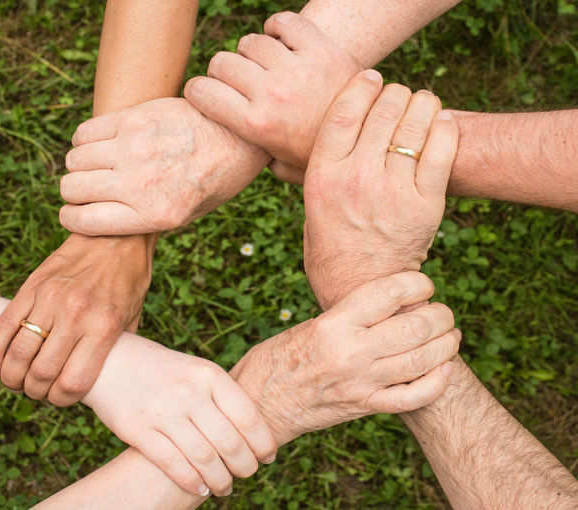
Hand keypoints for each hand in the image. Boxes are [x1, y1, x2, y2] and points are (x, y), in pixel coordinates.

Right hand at [0, 234, 153, 405]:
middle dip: (36, 392)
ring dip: (12, 378)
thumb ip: (115, 349)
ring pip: (17, 354)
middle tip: (38, 391)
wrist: (115, 235)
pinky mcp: (31, 287)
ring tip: (17, 381)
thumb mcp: (133, 318)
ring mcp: (50, 300)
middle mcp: (75, 315)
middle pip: (41, 373)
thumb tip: (98, 380)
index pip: (72, 383)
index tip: (61, 398)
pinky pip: (2, 327)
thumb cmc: (129, 280)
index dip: (62, 400)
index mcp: (104, 328)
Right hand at [59, 97, 268, 235]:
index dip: (71, 217)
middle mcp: (140, 183)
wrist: (238, 137)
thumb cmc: (212, 181)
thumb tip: (99, 218)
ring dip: (80, 165)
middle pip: (72, 188)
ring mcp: (135, 149)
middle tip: (90, 188)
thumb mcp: (185, 215)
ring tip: (98, 165)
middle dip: (75, 192)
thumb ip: (143, 219)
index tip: (76, 212)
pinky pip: (85, 132)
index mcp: (154, 215)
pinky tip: (101, 144)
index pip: (82, 221)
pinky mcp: (134, 119)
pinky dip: (84, 140)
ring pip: (74, 159)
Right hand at [83, 334, 277, 497]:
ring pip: (204, 458)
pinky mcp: (138, 430)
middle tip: (248, 473)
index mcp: (209, 375)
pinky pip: (173, 464)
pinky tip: (201, 488)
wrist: (111, 360)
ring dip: (221, 480)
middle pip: (230, 442)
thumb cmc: (165, 371)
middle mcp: (189, 392)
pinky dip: (192, 482)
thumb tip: (255, 433)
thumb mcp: (197, 371)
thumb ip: (223, 396)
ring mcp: (163, 411)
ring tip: (225, 487)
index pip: (248, 416)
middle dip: (245, 466)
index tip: (268, 457)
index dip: (263, 443)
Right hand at [184, 11, 360, 181]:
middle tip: (238, 82)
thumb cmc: (320, 155)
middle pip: (222, 62)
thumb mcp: (283, 168)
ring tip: (264, 66)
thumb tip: (234, 154)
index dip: (198, 91)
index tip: (205, 94)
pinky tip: (282, 43)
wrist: (371, 138)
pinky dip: (278, 28)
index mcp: (257, 125)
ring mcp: (297, 69)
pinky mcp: (320, 49)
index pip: (202, 92)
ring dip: (252, 52)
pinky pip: (284, 22)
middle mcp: (272, 94)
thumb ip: (255, 158)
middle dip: (223, 72)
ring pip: (251, 42)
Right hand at [231, 272, 459, 445]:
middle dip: (440, 315)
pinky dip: (437, 383)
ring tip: (450, 335)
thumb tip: (392, 304)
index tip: (424, 283)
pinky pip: (412, 398)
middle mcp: (350, 352)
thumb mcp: (309, 325)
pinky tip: (444, 370)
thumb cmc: (278, 358)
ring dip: (446, 345)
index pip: (390, 292)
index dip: (417, 283)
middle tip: (443, 312)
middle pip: (415, 326)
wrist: (259, 403)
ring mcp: (360, 383)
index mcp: (333, 324)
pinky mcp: (364, 406)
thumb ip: (349, 317)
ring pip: (422, 360)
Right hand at [303, 72, 458, 308]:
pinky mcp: (425, 205)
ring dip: (422, 104)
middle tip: (399, 96)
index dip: (361, 85)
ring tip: (423, 104)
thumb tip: (295, 148)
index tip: (372, 76)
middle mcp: (356, 178)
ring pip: (415, 123)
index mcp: (323, 176)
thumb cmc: (331, 247)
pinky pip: (442, 149)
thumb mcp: (310, 207)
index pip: (344, 111)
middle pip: (383, 110)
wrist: (361, 290)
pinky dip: (445, 127)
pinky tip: (441, 123)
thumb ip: (312, 172)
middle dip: (395, 93)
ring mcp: (393, 191)